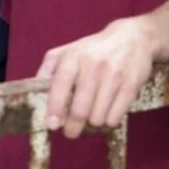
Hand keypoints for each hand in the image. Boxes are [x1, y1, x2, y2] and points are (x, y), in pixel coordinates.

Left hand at [36, 17, 154, 138]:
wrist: (133, 37)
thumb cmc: (95, 49)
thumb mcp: (69, 50)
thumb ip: (49, 67)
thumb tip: (36, 89)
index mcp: (74, 57)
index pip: (60, 85)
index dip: (55, 108)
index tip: (52, 124)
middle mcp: (93, 65)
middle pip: (80, 110)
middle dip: (73, 127)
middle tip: (71, 131)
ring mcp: (114, 75)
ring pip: (97, 117)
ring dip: (92, 123)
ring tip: (92, 114)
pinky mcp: (131, 85)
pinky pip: (115, 117)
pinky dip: (108, 121)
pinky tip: (107, 112)